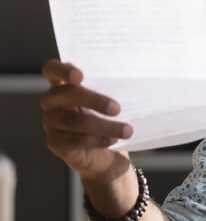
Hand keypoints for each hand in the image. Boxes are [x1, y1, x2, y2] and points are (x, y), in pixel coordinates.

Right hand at [40, 60, 131, 181]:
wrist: (103, 151)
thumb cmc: (107, 115)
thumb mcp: (110, 98)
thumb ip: (112, 86)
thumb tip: (139, 78)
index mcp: (64, 83)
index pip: (52, 69)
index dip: (61, 70)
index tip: (79, 76)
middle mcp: (52, 101)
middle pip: (65, 94)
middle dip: (93, 100)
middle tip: (116, 109)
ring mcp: (51, 121)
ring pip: (74, 121)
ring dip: (104, 126)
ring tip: (126, 130)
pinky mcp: (55, 142)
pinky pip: (76, 140)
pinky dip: (98, 140)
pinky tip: (113, 140)